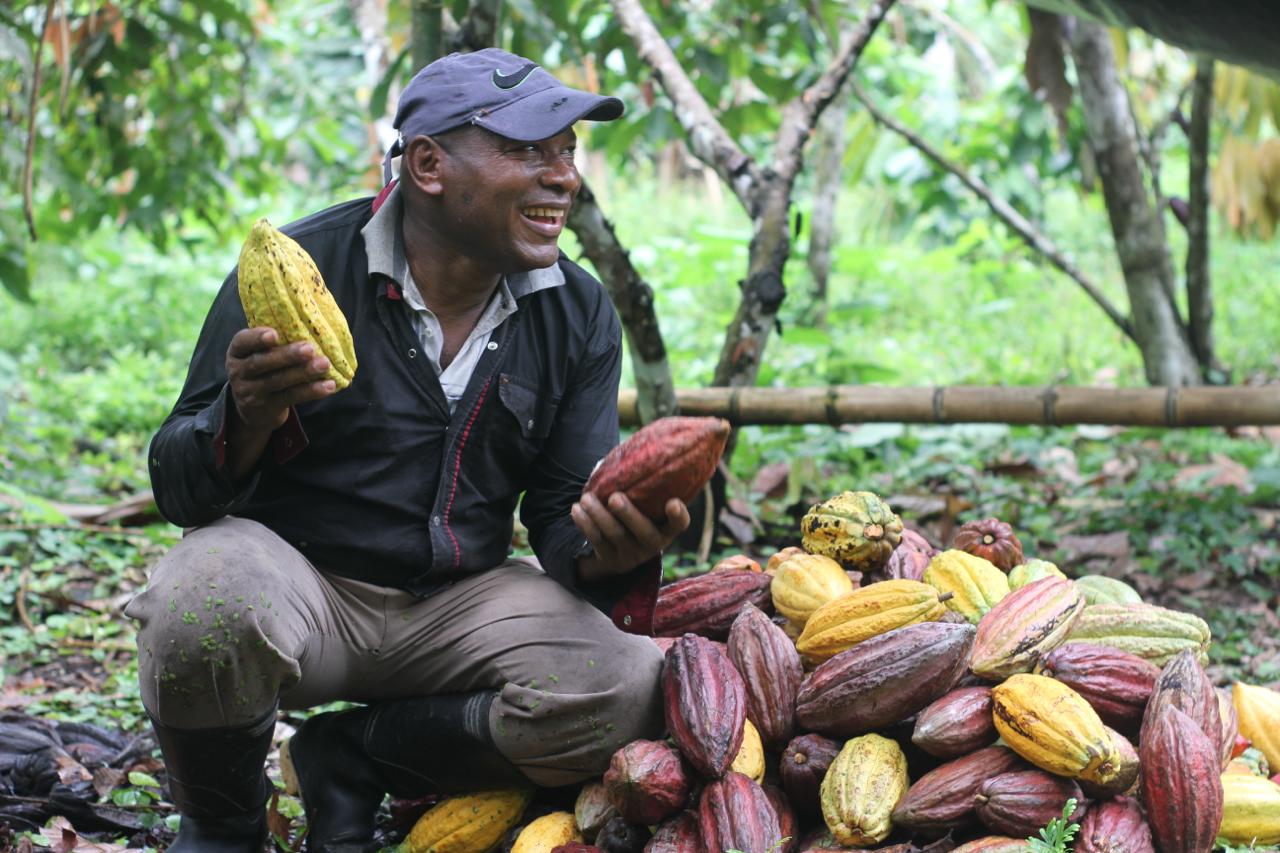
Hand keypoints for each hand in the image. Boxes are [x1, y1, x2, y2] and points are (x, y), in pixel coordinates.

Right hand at [226, 327, 335, 433]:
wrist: (254, 409)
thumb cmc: (265, 369)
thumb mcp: (261, 354)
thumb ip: (277, 342)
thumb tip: (312, 320)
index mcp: (237, 352)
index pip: (242, 342)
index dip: (257, 338)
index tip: (274, 333)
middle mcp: (239, 371)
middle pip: (262, 362)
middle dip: (287, 355)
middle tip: (310, 349)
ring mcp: (250, 391)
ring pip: (277, 381)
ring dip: (303, 373)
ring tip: (324, 365)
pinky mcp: (266, 407)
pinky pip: (290, 397)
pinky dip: (310, 391)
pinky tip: (328, 386)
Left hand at [571, 492, 689, 582]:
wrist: (617, 549)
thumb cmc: (634, 511)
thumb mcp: (643, 502)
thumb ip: (642, 481)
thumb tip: (634, 448)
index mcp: (666, 528)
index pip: (679, 524)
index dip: (678, 515)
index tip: (673, 502)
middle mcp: (653, 544)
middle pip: (644, 532)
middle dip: (629, 514)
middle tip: (614, 498)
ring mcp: (633, 554)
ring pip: (616, 535)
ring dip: (599, 515)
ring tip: (585, 498)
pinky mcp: (612, 560)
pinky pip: (598, 542)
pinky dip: (585, 525)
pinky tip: (576, 510)